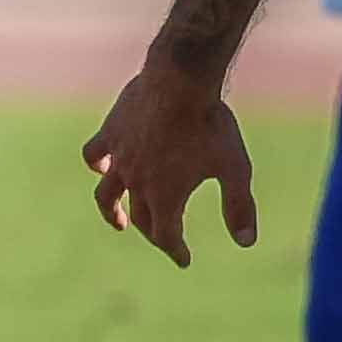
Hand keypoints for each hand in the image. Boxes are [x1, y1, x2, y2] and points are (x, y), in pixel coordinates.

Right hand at [83, 55, 260, 266]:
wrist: (180, 81)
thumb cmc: (212, 125)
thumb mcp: (235, 168)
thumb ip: (239, 207)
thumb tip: (246, 243)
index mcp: (166, 196)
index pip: (166, 236)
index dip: (175, 250)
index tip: (184, 260)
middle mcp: (137, 182)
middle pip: (141, 218)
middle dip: (154, 234)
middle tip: (165, 241)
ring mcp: (120, 157)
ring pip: (106, 194)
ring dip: (112, 211)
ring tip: (119, 221)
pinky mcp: (111, 132)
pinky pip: (95, 155)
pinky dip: (98, 165)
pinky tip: (104, 167)